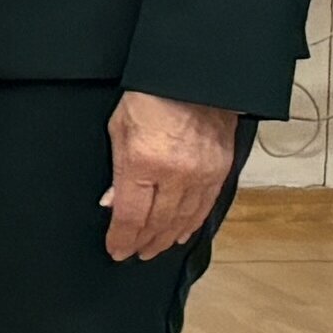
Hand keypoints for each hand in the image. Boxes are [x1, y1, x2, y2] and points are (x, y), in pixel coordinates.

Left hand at [104, 90, 239, 260]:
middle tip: (134, 253)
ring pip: (183, 219)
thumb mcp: (118, 130)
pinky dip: (192, 223)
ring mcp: (201, 174)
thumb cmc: (150, 98)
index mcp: (144, 163)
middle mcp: (175, 174)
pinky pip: (205, 206)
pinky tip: (182, 233)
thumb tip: (112, 202)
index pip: (131, 215)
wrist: (193, 78)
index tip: (116, 249)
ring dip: (167, 238)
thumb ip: (117, 171)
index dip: (121, 237)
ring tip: (154, 249)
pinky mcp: (220, 170)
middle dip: (143, 242)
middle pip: (157, 222)